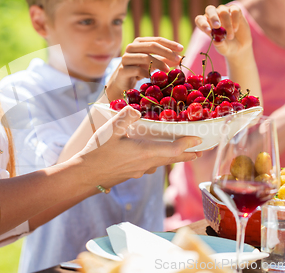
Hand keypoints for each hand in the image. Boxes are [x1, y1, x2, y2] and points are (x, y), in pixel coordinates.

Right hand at [78, 106, 200, 187]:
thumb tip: (137, 109)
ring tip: (184, 154)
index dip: (188, 145)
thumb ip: (124, 117)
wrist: (84, 176)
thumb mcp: (109, 130)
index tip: (200, 140)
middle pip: (172, 159)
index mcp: (144, 152)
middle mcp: (145, 164)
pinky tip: (155, 157)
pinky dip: (160, 160)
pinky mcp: (131, 174)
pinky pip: (151, 166)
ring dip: (174, 158)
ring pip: (162, 163)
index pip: (173, 149)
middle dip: (187, 155)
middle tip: (200, 151)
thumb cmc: (97, 153)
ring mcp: (138, 171)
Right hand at [105, 37, 182, 100]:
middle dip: (167, 52)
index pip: (157, 40)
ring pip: (145, 57)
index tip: (182, 49)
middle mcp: (131, 47)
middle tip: (177, 59)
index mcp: (139, 42)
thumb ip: (165, 59)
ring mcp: (125, 58)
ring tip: (167, 70)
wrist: (121, 83)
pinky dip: (147, 73)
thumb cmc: (138, 70)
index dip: (170, 44)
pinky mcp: (122, 70)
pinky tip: (152, 78)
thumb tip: (180, 58)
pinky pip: (137, 70)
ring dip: (159, 63)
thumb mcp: (153, 63)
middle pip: (152, 46)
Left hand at [194, 4, 251, 59]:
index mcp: (206, 24)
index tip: (209, 31)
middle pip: (210, 9)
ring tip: (230, 37)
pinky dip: (235, 20)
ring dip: (227, 24)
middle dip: (213, 17)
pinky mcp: (235, 11)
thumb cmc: (227, 46)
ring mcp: (224, 11)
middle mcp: (214, 15)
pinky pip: (234, 10)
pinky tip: (235, 29)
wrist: (241, 46)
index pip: (200, 19)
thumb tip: (216, 42)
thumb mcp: (223, 49)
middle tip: (217, 27)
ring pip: (223, 11)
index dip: (202, 24)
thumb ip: (220, 45)